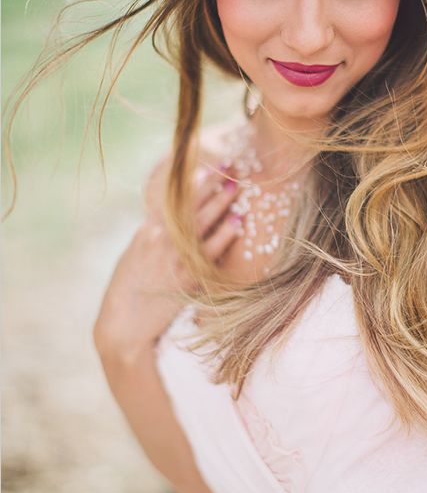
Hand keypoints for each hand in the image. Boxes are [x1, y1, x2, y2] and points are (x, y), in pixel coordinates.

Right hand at [93, 159, 242, 363]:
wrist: (122, 326)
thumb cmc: (128, 291)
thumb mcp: (135, 256)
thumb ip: (152, 237)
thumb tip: (168, 221)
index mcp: (147, 232)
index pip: (171, 200)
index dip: (192, 181)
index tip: (207, 166)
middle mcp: (159, 240)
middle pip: (188, 205)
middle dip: (210, 184)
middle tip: (229, 166)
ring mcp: (173, 258)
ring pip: (200, 224)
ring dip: (220, 204)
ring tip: (236, 188)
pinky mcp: (185, 278)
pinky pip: (208, 252)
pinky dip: (223, 236)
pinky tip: (237, 223)